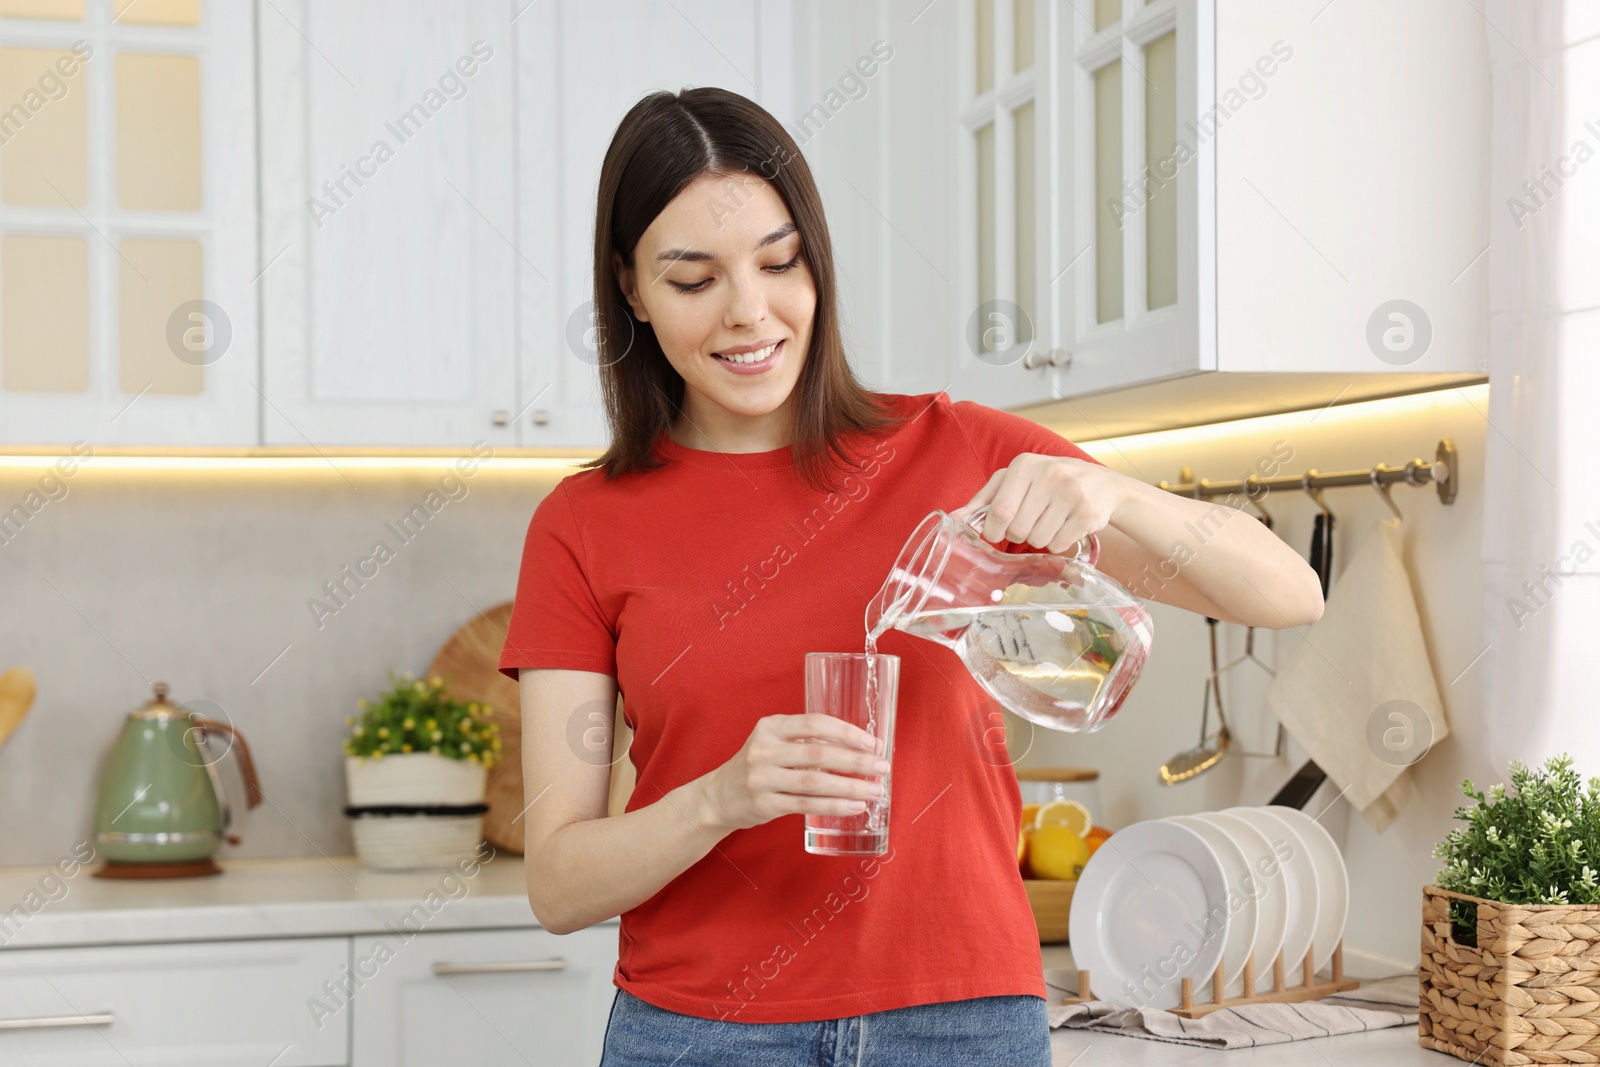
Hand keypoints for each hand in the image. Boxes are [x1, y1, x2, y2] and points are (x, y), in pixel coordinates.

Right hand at [699, 713, 887, 833]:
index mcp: (770, 727)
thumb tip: (861, 748)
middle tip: (881, 767)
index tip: (872, 742)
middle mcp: (764, 750)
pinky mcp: (764, 804)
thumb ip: (807, 741)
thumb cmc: (758, 766)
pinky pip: (806, 805)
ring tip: (874, 790)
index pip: (814, 723)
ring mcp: (762, 778)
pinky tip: (854, 807)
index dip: (846, 732)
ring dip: (850, 787)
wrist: (718, 797)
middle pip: (818, 754)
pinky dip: (834, 807)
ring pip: (815, 782)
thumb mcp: (774, 743)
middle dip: (855, 761)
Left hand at [954, 453, 1123, 553]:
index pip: (999, 511)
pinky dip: (1057, 543)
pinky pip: (1059, 545)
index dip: (993, 530)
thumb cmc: (1050, 481)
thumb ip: (984, 499)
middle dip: (1017, 535)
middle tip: (1028, 523)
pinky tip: (1064, 526)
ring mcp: (1071, 494)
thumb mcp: (1016, 480)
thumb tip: (953, 518)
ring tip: (1048, 521)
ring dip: (1038, 539)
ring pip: (1037, 540)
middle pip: (1017, 530)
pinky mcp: (1088, 514)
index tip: (996, 532)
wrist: (1102, 484)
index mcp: (1025, 465)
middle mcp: (1049, 475)